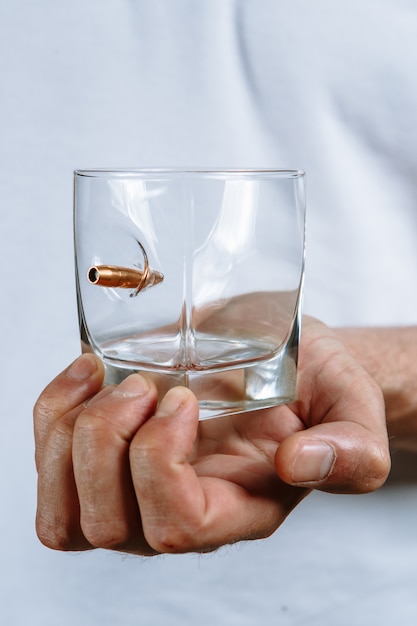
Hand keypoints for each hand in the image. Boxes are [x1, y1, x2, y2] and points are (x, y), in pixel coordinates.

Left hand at [34, 317, 389, 554]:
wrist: (287, 360)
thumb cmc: (316, 384)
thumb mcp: (353, 407)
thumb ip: (350, 448)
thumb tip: (300, 464)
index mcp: (241, 508)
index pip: (178, 528)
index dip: (160, 464)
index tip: (182, 398)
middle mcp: (180, 512)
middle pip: (106, 526)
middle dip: (106, 444)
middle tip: (142, 386)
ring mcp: (137, 489)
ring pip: (63, 512)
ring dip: (67, 435)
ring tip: (108, 379)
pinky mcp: (108, 456)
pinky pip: (48, 462)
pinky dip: (52, 413)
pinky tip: (88, 372)